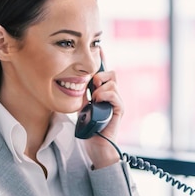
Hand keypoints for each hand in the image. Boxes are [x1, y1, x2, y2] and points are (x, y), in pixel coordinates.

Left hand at [82, 50, 123, 168]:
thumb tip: (75, 80)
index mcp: (103, 93)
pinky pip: (115, 94)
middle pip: (111, 74)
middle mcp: (112, 95)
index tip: (98, 49)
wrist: (95, 146)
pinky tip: (97, 100)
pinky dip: (105, 94)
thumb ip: (81, 94)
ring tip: (93, 97)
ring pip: (112, 82)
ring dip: (100, 87)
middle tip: (90, 84)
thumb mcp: (81, 106)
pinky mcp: (119, 109)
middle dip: (99, 75)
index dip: (102, 60)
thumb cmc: (89, 128)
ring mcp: (117, 102)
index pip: (104, 73)